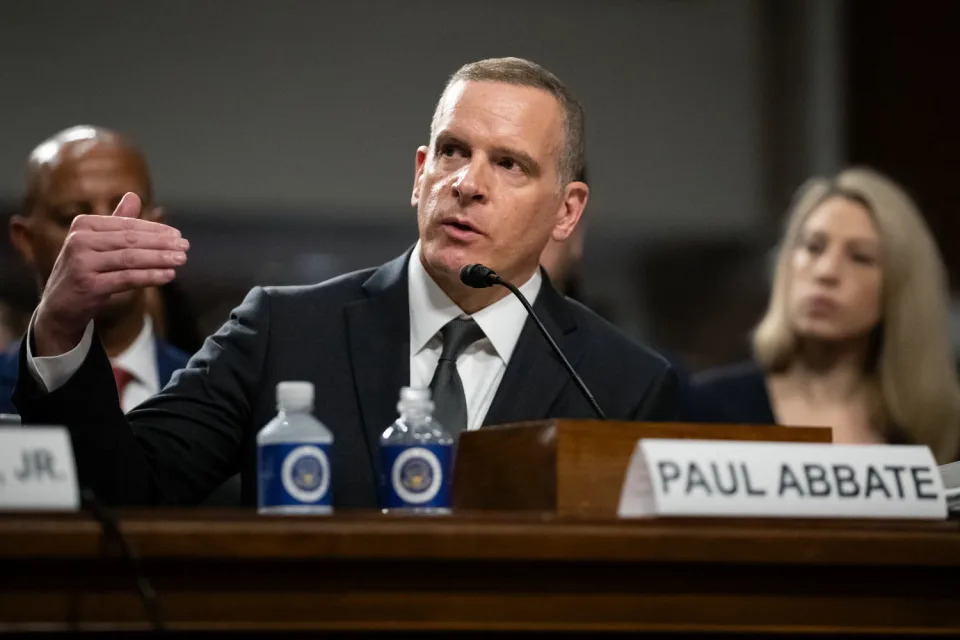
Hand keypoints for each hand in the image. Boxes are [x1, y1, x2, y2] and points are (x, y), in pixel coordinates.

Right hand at [33, 192, 188, 356]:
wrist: (61, 306)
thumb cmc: (84, 271)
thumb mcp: (97, 244)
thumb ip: (116, 222)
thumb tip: (134, 195)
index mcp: (83, 225)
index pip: (127, 225)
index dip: (155, 229)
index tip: (178, 235)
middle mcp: (79, 241)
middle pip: (130, 240)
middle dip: (162, 243)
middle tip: (185, 246)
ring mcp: (82, 263)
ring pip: (130, 258)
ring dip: (160, 258)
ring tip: (181, 260)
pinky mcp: (89, 285)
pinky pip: (127, 278)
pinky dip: (151, 276)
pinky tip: (168, 276)